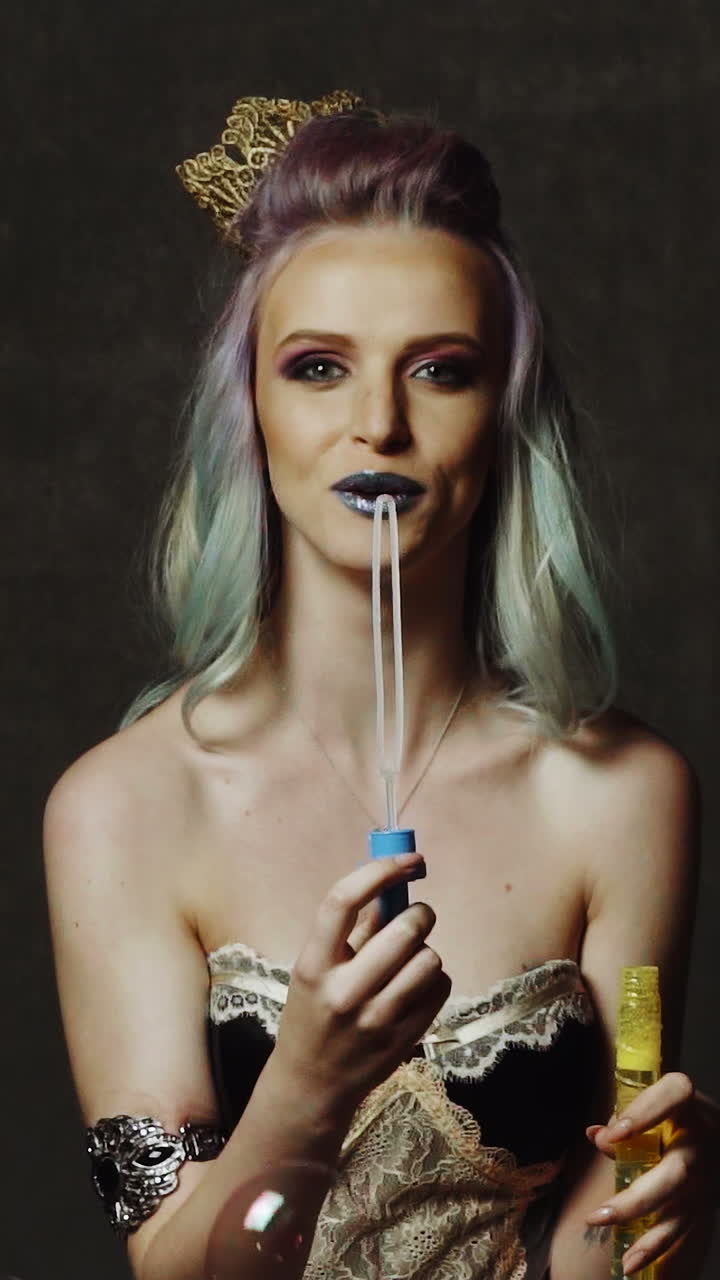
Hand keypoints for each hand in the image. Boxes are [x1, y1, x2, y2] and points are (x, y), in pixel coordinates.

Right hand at [272, 853, 450, 1119]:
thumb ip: (351, 930)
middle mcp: (343, 991)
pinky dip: (434, 978)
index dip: (380, 870)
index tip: (408, 859)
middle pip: (403, 929)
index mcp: (312, 965)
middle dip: (419, 913)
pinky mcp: (405, 1039)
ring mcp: (376, 1019)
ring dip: (426, 950)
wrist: (312, 1085)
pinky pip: (440, 987)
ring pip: (429, 959)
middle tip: (416, 916)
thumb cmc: (313, 1015)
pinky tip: (416, 986)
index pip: (342, 900)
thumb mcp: (315, 970)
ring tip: (410, 959)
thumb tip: (392, 886)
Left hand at [585, 1072, 719, 1273]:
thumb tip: (596, 1136)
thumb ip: (625, 1118)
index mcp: (688, 1103)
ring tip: (618, 1253)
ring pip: (682, 1208)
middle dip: (639, 1197)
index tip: (612, 1134)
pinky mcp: (707, 1200)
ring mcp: (709, 1174)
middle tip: (599, 1215)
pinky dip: (657, 1247)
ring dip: (648, 1235)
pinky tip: (632, 1263)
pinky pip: (684, 1227)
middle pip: (678, 1172)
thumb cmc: (673, 1114)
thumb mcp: (653, 1106)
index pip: (675, 1095)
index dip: (645, 1112)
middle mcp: (702, 1139)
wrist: (718, 1135)